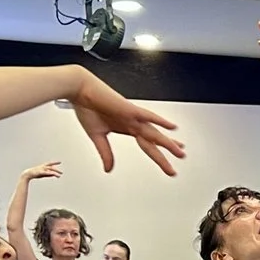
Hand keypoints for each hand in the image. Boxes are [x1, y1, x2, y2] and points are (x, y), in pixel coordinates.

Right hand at [21, 160, 63, 184]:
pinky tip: (54, 175)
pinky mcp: (40, 172)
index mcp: (43, 166)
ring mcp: (42, 169)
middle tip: (62, 173)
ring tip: (59, 175)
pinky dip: (50, 173)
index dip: (55, 162)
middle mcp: (43, 166)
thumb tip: (54, 174)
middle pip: (51, 168)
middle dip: (57, 170)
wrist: (28, 174)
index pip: (50, 163)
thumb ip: (48, 174)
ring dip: (55, 172)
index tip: (60, 162)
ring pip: (50, 170)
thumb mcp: (43, 174)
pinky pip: (47, 173)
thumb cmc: (35, 174)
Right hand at [68, 74, 182, 174]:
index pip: (147, 144)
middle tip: (181, 158)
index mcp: (126, 128)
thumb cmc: (87, 107)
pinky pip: (147, 115)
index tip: (167, 163)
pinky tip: (171, 126)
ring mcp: (132, 116)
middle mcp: (132, 122)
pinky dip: (159, 121)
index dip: (158, 155)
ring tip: (180, 150)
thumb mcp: (97, 137)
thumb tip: (109, 169)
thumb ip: (105, 153)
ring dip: (168, 142)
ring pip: (154, 132)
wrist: (79, 90)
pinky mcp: (129, 109)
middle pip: (154, 140)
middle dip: (168, 150)